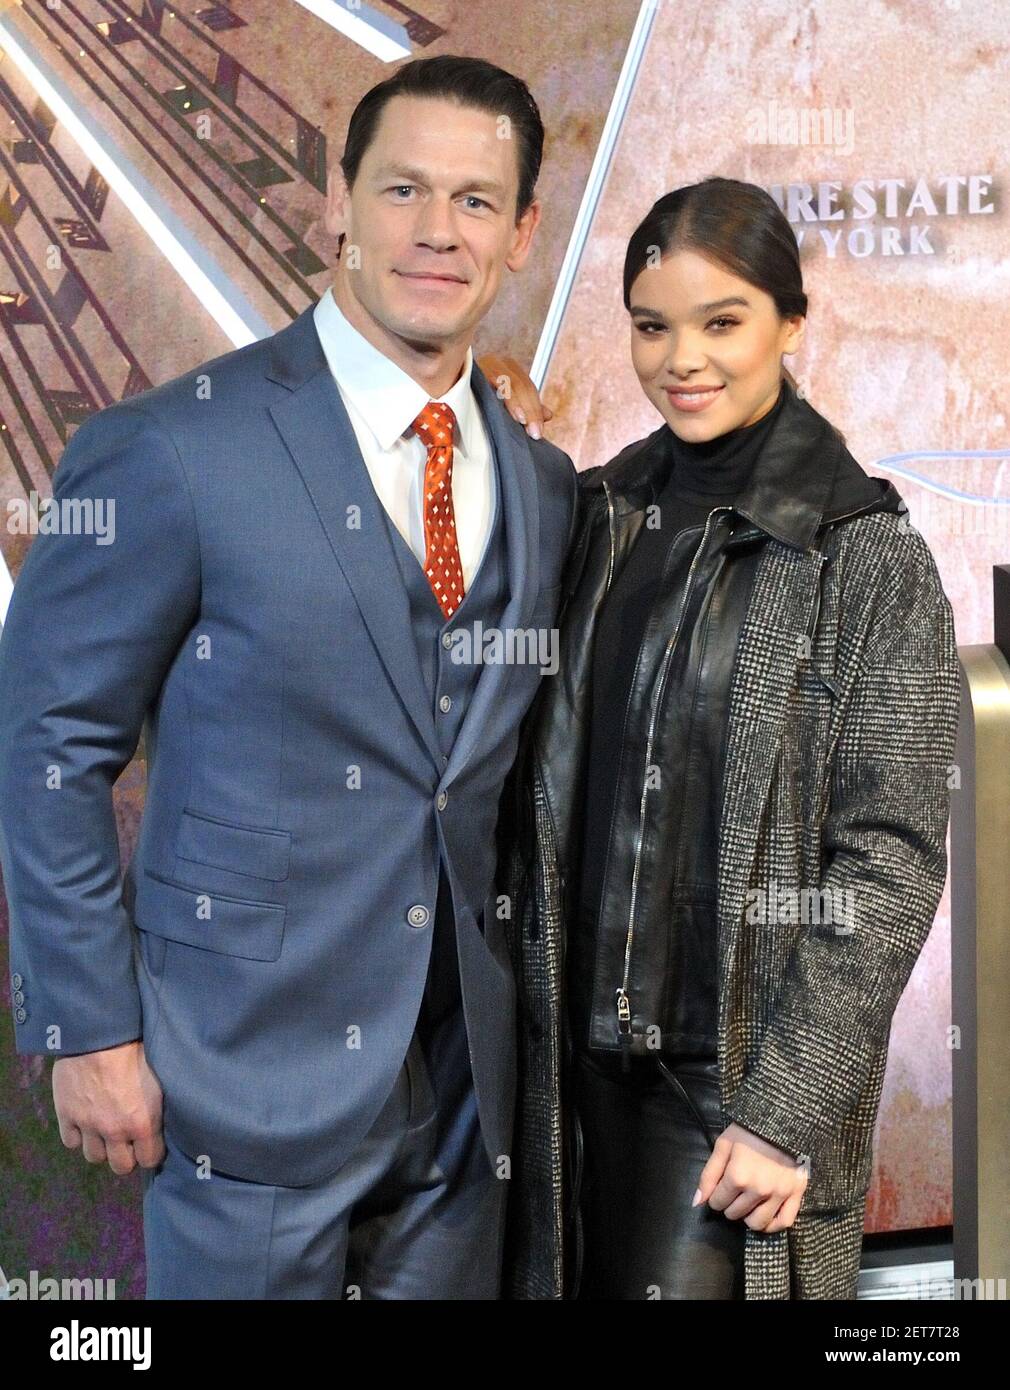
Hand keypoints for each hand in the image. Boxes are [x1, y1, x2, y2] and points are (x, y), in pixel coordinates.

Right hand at [52, 1039, 164, 1175]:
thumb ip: (159, 1106)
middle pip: (120, 1167)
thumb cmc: (137, 1048)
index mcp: (143, 1122)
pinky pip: (70, 1142)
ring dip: (101, 1147)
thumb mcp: (160, 1077)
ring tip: (105, 1131)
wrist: (100, 1032)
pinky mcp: (66, 1115)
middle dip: (126, 1156)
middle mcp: (115, 1130)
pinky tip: (85, 1122)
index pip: (150, 1159)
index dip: (151, 1152)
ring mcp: (88, 1124)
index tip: (150, 1143)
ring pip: (94, 1157)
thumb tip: (166, 1122)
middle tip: (127, 1140)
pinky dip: (77, 1135)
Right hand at [476, 353, 553, 438]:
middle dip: (529, 409)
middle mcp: (495, 361)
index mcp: (507, 368)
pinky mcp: (468, 368)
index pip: (526, 386)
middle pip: (520, 384)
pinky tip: (502, 407)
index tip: (538, 431)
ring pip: (506, 381)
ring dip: (516, 402)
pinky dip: (497, 393)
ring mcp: (481, 363)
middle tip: (534, 433)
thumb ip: (526, 408)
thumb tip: (549, 415)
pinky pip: (486, 379)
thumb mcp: (504, 406)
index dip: (534, 408)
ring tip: (521, 422)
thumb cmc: (474, 404)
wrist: (442, 395)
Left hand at [694, 1122, 807, 1231]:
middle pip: (735, 1213)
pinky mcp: (796, 1194)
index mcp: (738, 1176)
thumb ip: (709, 1175)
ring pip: (757, 1223)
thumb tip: (697, 1202)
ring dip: (747, 1216)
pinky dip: (772, 1225)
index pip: (717, 1202)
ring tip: (747, 1204)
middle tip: (733, 1192)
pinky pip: (784, 1222)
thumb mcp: (723, 1146)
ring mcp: (779, 1194)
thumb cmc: (749, 1131)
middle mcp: (758, 1190)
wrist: (782, 1119)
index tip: (720, 1187)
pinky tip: (764, 1215)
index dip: (715, 1196)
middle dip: (729, 1205)